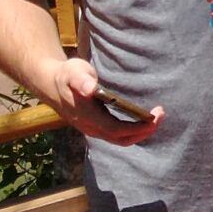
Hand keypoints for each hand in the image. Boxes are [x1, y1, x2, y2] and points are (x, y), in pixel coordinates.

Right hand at [46, 58, 162, 142]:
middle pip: (122, 138)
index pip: (116, 129)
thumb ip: (81, 79)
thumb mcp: (73, 72)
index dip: (137, 127)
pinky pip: (117, 135)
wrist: (51, 84)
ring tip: (156, 118)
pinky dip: (133, 131)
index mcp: (87, 117)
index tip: (155, 116)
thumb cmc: (66, 75)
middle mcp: (90, 127)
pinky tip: (144, 120)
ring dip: (140, 133)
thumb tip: (91, 88)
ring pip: (120, 139)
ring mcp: (92, 129)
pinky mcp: (95, 126)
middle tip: (161, 115)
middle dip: (144, 131)